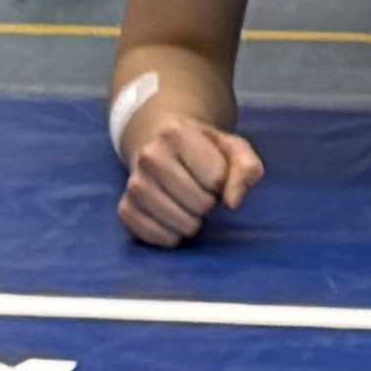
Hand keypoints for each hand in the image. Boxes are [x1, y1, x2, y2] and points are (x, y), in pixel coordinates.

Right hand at [116, 112, 262, 249]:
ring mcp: (133, 183)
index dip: (223, 182)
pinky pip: (152, 235)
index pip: (216, 177)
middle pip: (199, 203)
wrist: (162, 147)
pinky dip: (170, 236)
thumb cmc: (205, 150)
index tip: (215, 175)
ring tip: (190, 207)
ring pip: (177, 222)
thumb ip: (246, 168)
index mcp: (177, 133)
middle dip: (209, 204)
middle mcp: (149, 156)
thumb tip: (233, 203)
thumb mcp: (233, 148)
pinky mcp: (124, 208)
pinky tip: (174, 223)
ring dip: (193, 223)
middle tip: (202, 193)